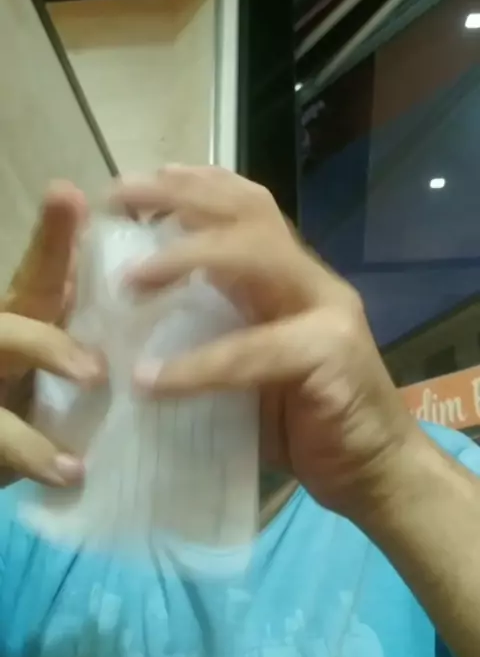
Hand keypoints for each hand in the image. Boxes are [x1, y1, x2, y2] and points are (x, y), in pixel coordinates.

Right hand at [0, 182, 103, 487]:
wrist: (5, 452)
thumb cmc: (32, 397)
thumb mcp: (65, 353)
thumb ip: (92, 321)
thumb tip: (160, 291)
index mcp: (32, 314)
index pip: (45, 266)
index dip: (54, 232)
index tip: (69, 193)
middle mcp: (7, 332)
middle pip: (21, 290)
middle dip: (48, 264)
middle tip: (105, 262)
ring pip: (3, 342)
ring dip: (47, 351)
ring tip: (93, 373)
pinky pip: (3, 437)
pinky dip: (35, 452)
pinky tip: (72, 468)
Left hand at [110, 165, 421, 518]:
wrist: (376, 471)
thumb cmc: (309, 423)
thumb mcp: (253, 367)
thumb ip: (216, 333)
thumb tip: (141, 324)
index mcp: (291, 277)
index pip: (248, 206)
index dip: (194, 185)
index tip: (135, 185)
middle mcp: (311, 280)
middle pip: (250, 211)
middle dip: (181, 196)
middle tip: (119, 198)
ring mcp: (327, 310)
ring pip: (256, 256)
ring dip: (186, 258)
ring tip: (130, 281)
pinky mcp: (330, 354)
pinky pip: (253, 350)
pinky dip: (198, 364)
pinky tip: (154, 380)